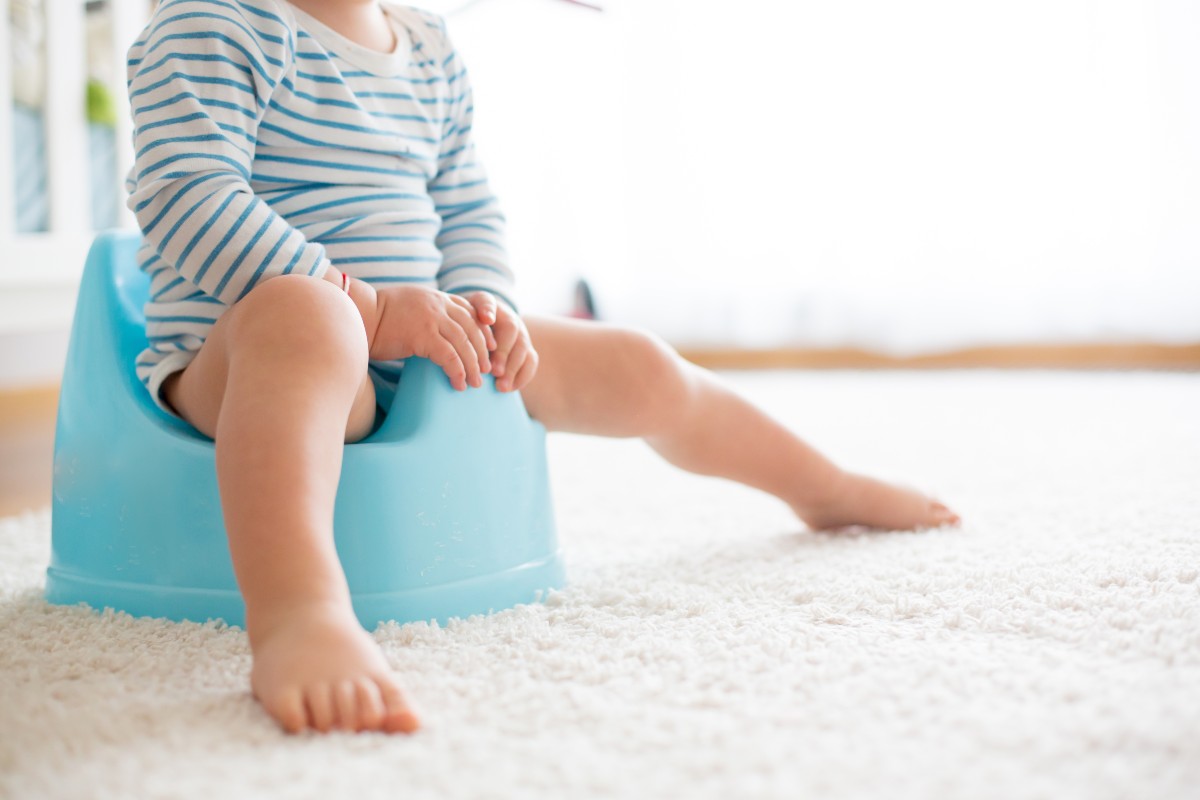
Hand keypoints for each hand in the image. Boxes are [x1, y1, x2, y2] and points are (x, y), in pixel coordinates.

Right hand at [369, 285, 490, 390]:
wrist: (356, 315)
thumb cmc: (379, 318)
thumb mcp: (410, 308)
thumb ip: (429, 315)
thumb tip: (441, 336)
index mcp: (436, 297)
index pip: (471, 311)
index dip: (484, 330)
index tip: (492, 347)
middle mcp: (437, 304)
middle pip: (472, 328)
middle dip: (483, 351)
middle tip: (487, 370)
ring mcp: (431, 318)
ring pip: (464, 343)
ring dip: (473, 365)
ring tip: (476, 383)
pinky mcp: (422, 335)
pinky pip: (449, 356)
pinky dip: (457, 371)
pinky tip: (458, 383)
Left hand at [465, 292, 536, 392]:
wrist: (481, 326)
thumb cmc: (464, 326)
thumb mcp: (457, 319)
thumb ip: (456, 321)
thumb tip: (452, 333)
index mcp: (487, 305)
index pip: (487, 302)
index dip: (488, 310)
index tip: (487, 320)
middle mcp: (507, 317)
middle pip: (511, 328)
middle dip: (502, 351)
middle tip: (493, 371)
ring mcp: (519, 333)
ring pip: (523, 347)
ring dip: (512, 368)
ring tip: (500, 386)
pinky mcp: (526, 349)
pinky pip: (530, 361)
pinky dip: (521, 376)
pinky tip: (508, 388)